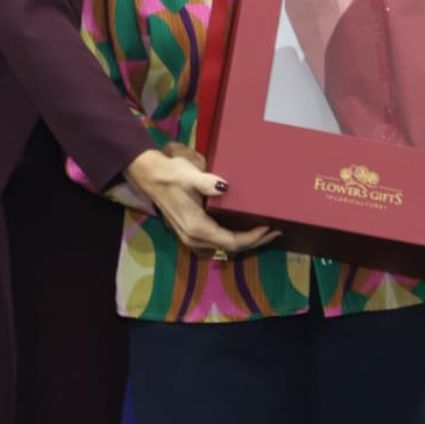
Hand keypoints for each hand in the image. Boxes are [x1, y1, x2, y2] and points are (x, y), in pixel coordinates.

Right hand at [123, 149, 278, 258]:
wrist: (150, 176)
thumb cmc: (171, 174)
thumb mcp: (188, 174)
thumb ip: (206, 182)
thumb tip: (224, 186)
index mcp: (197, 227)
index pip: (231, 241)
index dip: (252, 238)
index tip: (268, 227)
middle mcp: (194, 238)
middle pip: (230, 248)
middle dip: (254, 242)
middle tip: (275, 232)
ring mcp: (191, 239)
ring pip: (223, 249)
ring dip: (244, 243)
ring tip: (262, 233)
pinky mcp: (190, 234)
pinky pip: (216, 245)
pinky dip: (232, 241)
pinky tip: (241, 231)